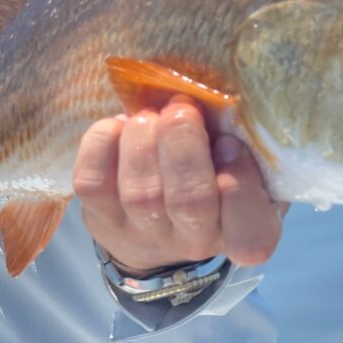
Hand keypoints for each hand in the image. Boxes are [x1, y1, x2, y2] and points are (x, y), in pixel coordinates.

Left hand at [73, 95, 285, 270]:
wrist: (160, 221)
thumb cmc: (216, 173)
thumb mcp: (247, 161)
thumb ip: (245, 140)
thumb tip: (222, 101)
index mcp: (244, 231)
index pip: (250, 233)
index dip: (240, 182)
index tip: (229, 142)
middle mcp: (196, 241)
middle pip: (189, 201)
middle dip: (183, 142)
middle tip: (182, 107)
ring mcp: (144, 233)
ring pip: (140, 193)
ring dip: (143, 138)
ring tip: (150, 114)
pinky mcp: (102, 219)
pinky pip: (93, 182)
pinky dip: (102, 142)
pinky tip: (120, 125)